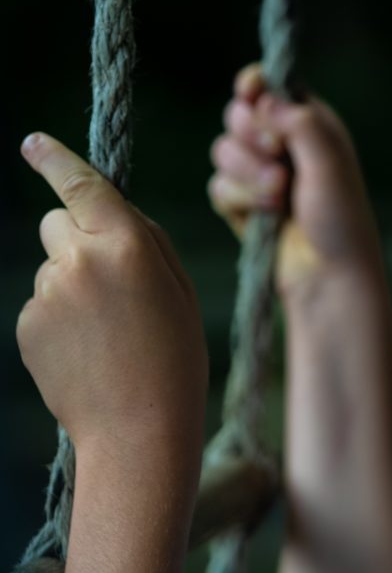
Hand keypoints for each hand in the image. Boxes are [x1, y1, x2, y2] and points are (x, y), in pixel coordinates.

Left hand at [16, 134, 207, 472]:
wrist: (139, 428)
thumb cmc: (174, 359)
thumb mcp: (181, 293)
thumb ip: (149, 243)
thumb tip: (115, 214)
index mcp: (127, 245)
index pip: (83, 185)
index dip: (56, 160)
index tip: (34, 144)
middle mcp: (80, 259)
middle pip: (56, 221)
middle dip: (76, 238)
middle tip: (110, 284)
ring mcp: (48, 293)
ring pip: (51, 267)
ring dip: (73, 286)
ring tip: (107, 334)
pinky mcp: (28, 324)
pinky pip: (42, 304)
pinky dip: (60, 320)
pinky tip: (87, 352)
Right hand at [209, 64, 382, 296]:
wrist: (328, 276)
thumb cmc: (340, 219)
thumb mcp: (329, 165)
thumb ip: (300, 124)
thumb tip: (264, 96)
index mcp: (310, 126)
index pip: (271, 87)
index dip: (255, 86)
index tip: (249, 92)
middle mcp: (284, 145)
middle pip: (237, 114)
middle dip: (251, 135)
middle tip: (277, 156)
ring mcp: (260, 174)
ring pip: (223, 151)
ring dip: (247, 173)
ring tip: (279, 197)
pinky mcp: (242, 204)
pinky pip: (218, 187)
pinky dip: (239, 200)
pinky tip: (266, 216)